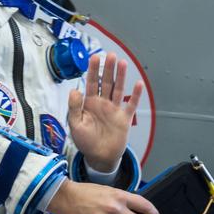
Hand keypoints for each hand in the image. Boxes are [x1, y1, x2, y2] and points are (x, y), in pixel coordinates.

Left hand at [68, 53, 141, 172]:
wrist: (100, 158)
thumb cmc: (86, 142)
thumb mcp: (75, 125)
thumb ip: (74, 107)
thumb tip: (75, 91)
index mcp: (90, 103)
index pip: (92, 82)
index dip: (93, 70)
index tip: (94, 57)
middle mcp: (103, 103)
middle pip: (107, 82)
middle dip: (108, 68)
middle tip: (110, 55)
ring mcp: (114, 110)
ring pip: (118, 89)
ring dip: (121, 76)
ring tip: (123, 63)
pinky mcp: (124, 119)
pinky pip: (131, 105)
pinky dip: (136, 95)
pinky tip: (139, 84)